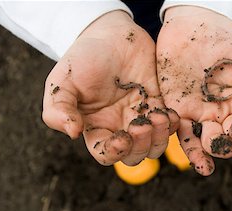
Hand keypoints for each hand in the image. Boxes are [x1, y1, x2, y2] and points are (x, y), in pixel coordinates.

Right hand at [42, 11, 178, 165]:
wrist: (110, 33)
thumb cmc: (83, 57)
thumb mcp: (62, 80)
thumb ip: (58, 108)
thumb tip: (72, 132)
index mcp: (96, 128)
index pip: (105, 154)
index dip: (114, 152)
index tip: (121, 138)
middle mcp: (120, 127)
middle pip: (134, 156)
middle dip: (141, 146)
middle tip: (142, 124)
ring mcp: (141, 116)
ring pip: (155, 145)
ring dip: (159, 138)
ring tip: (159, 117)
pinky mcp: (159, 104)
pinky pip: (170, 125)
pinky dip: (173, 125)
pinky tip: (170, 113)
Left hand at [156, 6, 231, 175]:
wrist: (190, 22)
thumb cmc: (225, 36)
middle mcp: (227, 111)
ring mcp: (204, 114)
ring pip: (215, 142)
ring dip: (219, 149)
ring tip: (216, 143)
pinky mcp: (181, 114)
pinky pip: (189, 139)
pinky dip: (196, 155)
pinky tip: (202, 167)